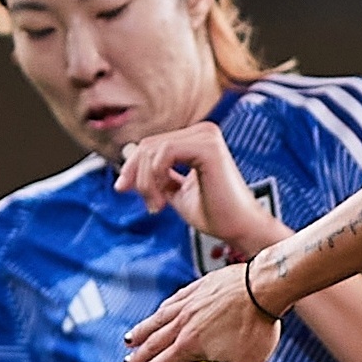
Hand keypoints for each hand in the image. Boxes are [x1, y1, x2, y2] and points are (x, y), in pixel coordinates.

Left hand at [115, 122, 287, 259]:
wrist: (240, 229)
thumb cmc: (215, 213)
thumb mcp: (175, 190)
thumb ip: (157, 173)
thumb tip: (129, 154)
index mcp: (199, 139)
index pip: (152, 144)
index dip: (132, 167)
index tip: (122, 189)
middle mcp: (204, 132)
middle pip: (148, 144)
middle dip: (137, 176)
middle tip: (148, 205)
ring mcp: (207, 136)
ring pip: (153, 150)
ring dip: (147, 182)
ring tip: (157, 206)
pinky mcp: (208, 147)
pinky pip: (164, 154)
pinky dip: (155, 179)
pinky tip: (162, 201)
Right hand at [118, 264, 279, 361]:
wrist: (264, 286)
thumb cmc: (256, 329)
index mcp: (189, 347)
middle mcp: (182, 325)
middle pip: (153, 346)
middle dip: (138, 360)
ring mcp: (188, 304)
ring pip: (157, 322)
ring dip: (142, 333)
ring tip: (130, 341)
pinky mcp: (198, 288)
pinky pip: (172, 302)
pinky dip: (161, 312)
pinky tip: (160, 313)